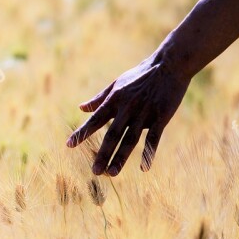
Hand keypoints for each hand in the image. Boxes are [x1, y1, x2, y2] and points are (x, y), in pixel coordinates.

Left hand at [66, 52, 190, 175]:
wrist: (169, 64)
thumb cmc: (141, 74)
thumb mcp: (117, 83)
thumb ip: (99, 98)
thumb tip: (81, 108)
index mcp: (115, 100)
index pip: (95, 120)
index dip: (82, 133)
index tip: (69, 145)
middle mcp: (127, 108)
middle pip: (112, 135)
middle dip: (103, 153)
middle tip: (95, 171)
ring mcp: (144, 113)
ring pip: (131, 140)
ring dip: (120, 158)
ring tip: (111, 173)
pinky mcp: (161, 117)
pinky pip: (154, 138)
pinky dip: (149, 153)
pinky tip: (144, 168)